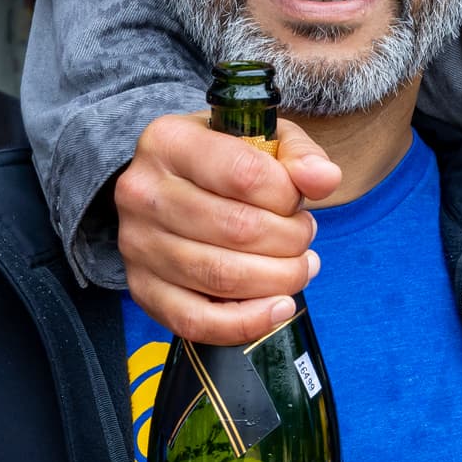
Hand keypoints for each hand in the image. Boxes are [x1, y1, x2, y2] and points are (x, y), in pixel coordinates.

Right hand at [114, 113, 342, 343]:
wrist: (173, 187)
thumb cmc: (227, 161)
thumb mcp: (265, 139)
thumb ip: (300, 155)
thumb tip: (324, 178)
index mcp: (169, 142)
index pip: (245, 174)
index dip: (288, 196)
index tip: (298, 201)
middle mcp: (143, 193)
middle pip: (238, 229)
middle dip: (291, 240)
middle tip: (304, 236)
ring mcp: (137, 244)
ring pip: (222, 276)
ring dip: (279, 278)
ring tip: (298, 266)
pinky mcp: (143, 289)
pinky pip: (195, 320)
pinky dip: (247, 322)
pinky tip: (279, 307)